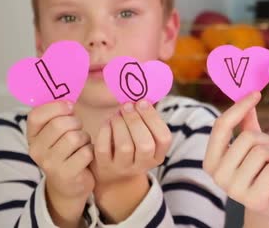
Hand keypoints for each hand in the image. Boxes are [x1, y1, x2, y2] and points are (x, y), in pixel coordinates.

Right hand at [27, 101, 94, 226]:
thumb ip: (57, 112)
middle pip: (60, 124)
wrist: (70, 185)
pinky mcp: (66, 174)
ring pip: (75, 137)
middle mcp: (36, 150)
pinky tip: (86, 157)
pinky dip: (90, 152)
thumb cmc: (66, 151)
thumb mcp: (56, 132)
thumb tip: (66, 89)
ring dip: (85, 138)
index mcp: (32, 136)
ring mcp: (49, 164)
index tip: (69, 106)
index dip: (56, 106)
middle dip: (76, 123)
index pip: (36, 115)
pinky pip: (86, 152)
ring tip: (82, 145)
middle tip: (78, 129)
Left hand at [90, 100, 171, 222]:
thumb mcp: (144, 136)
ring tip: (117, 114)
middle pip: (145, 145)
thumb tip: (143, 95)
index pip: (164, 138)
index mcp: (157, 155)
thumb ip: (146, 119)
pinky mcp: (105, 166)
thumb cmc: (131, 145)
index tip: (142, 102)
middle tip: (127, 106)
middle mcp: (143, 165)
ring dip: (120, 124)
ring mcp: (123, 167)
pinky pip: (104, 148)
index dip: (153, 118)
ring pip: (125, 147)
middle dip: (135, 121)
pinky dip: (105, 131)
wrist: (112, 173)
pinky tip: (107, 122)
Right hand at [203, 92, 268, 227]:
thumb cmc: (263, 171)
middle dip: (267, 139)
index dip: (239, 106)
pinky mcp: (253, 198)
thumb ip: (246, 123)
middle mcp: (216, 175)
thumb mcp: (252, 146)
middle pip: (247, 138)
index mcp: (211, 159)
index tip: (257, 93)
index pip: (221, 125)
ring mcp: (233, 188)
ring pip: (262, 151)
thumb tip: (248, 94)